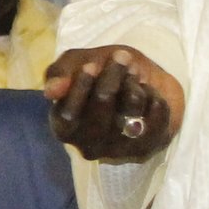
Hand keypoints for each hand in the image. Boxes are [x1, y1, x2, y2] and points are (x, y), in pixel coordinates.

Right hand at [45, 44, 184, 162]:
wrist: (141, 84)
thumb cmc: (101, 75)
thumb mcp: (76, 65)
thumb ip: (61, 74)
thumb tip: (51, 91)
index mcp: (64, 128)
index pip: (69, 114)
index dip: (80, 87)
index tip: (91, 65)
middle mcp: (88, 146)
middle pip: (102, 104)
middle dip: (113, 75)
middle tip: (121, 57)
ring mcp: (119, 151)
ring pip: (132, 108)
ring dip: (135, 84)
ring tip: (134, 78)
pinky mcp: (146, 149)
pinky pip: (157, 114)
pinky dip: (155, 96)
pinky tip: (149, 94)